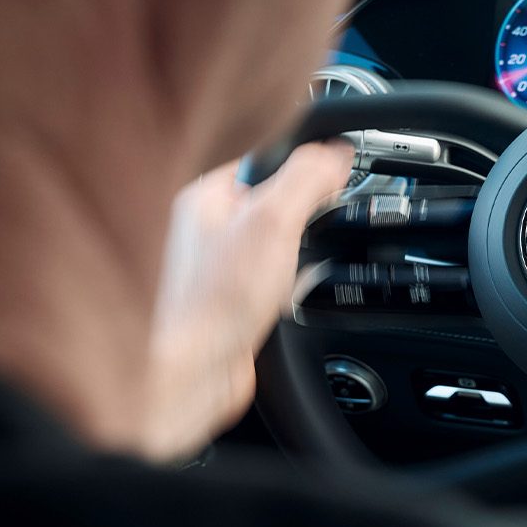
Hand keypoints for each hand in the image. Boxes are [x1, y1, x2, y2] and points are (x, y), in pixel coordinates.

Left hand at [142, 142, 352, 459]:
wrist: (191, 373)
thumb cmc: (213, 301)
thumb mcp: (272, 221)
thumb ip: (305, 177)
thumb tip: (335, 152)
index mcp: (207, 198)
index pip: (266, 161)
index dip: (304, 169)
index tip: (334, 181)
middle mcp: (207, 230)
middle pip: (275, 203)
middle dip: (305, 218)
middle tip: (318, 231)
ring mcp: (218, 268)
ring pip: (276, 246)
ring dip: (298, 259)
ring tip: (296, 273)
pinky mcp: (231, 303)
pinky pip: (272, 282)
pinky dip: (289, 289)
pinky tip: (287, 300)